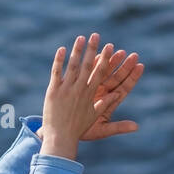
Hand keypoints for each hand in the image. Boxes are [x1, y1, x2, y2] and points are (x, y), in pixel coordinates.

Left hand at [40, 33, 117, 157]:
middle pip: (87, 65)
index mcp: (90, 94)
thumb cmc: (78, 129)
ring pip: (72, 66)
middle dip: (93, 49)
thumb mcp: (94, 116)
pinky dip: (59, 61)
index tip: (110, 47)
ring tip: (80, 38)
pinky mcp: (53, 91)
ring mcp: (66, 89)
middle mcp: (79, 90)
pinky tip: (62, 49)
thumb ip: (106, 103)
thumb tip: (119, 94)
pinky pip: (56, 73)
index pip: (100, 72)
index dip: (106, 58)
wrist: (60, 138)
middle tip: (96, 35)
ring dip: (77, 51)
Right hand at [80, 47, 141, 140]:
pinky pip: (87, 71)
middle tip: (131, 54)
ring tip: (114, 49)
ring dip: (108, 60)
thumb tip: (136, 127)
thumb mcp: (102, 130)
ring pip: (102, 71)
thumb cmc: (84, 132)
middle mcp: (102, 92)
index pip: (124, 87)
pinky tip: (95, 53)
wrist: (65, 130)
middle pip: (116, 77)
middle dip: (123, 65)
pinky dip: (91, 63)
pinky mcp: (80, 84)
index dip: (132, 77)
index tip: (140, 66)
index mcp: (110, 103)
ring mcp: (91, 87)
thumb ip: (119, 127)